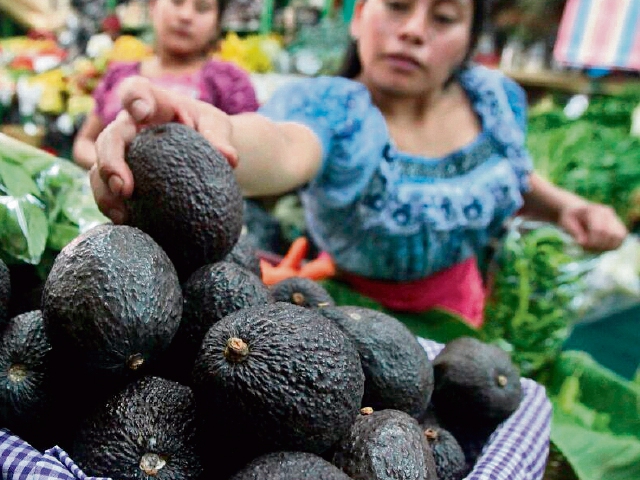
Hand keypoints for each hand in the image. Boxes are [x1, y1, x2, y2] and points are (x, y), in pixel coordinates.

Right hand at [90, 76, 237, 223]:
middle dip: (111, 160)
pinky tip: (125, 222)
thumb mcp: (216, 126)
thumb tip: (230, 158)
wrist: (201, 145)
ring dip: (105, 190)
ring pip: (99, 166)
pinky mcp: (120, 175)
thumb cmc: (205, 128)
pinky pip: (107, 189)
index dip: (133, 99)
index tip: (142, 113)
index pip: (135, 90)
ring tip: (121, 213)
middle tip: (124, 187)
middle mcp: (128, 125)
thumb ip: (219, 137)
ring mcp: (121, 151)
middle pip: (110, 137)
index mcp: (151, 102)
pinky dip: (112, 205)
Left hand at [558, 201, 627, 251]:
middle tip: (585, 247)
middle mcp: (609, 214)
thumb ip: (573, 231)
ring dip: (604, 247)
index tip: (580, 245)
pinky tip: (597, 247)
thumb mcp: (565, 221)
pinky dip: (609, 248)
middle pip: (611, 235)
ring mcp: (616, 221)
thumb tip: (583, 242)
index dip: (591, 242)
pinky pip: (619, 242)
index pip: (600, 230)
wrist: (577, 212)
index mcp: (595, 210)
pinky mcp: (619, 230)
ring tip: (591, 248)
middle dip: (598, 245)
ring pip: (619, 239)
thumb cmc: (570, 217)